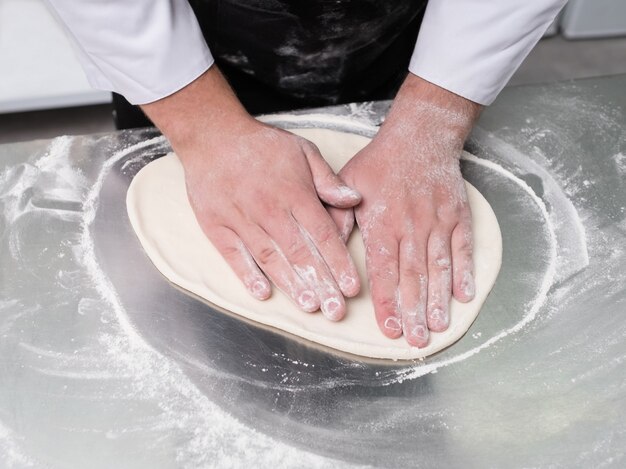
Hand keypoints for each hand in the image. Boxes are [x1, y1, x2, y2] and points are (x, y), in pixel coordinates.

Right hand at [142, 67, 361, 319]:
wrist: (212, 135)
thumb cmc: (262, 144)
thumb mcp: (302, 150)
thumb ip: (328, 179)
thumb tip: (354, 199)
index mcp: (295, 193)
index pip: (323, 235)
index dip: (339, 263)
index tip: (352, 288)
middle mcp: (270, 211)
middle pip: (300, 253)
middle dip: (321, 284)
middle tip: (336, 311)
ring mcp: (242, 220)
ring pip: (271, 259)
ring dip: (291, 285)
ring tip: (309, 307)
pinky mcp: (218, 227)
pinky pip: (235, 256)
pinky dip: (248, 275)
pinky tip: (262, 294)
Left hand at [329, 74, 481, 345]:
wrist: (419, 135)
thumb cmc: (379, 163)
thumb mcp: (348, 185)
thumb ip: (338, 220)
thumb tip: (324, 251)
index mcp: (382, 223)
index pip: (384, 271)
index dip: (388, 302)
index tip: (390, 329)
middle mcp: (411, 227)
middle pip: (413, 276)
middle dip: (415, 312)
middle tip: (418, 341)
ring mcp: (437, 222)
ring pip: (439, 267)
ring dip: (440, 299)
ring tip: (440, 326)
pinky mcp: (457, 215)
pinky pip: (463, 247)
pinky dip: (464, 271)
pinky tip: (465, 295)